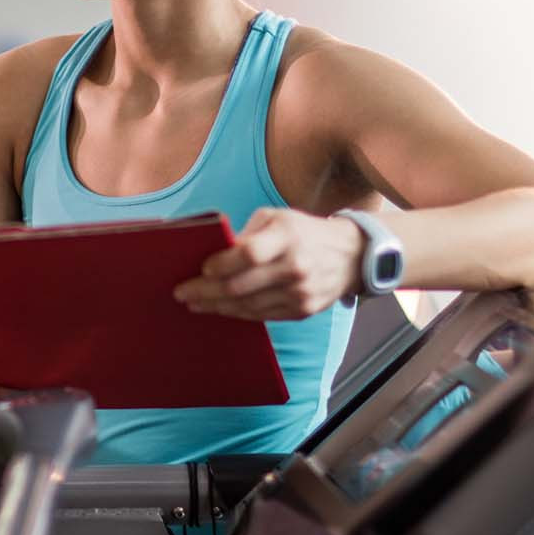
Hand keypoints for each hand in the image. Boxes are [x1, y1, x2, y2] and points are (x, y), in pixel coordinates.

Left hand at [172, 209, 364, 320]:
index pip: (248, 254)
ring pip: (249, 306)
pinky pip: (262, 316)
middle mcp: (295, 267)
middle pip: (241, 286)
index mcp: (287, 237)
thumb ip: (247, 235)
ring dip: (217, 306)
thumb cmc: (303, 232)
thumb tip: (214, 255)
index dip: (221, 264)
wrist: (351, 255)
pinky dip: (238, 313)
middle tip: (182, 293)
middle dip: (206, 292)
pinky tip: (221, 309)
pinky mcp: (303, 310)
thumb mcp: (277, 219)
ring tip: (195, 303)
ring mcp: (300, 293)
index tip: (202, 269)